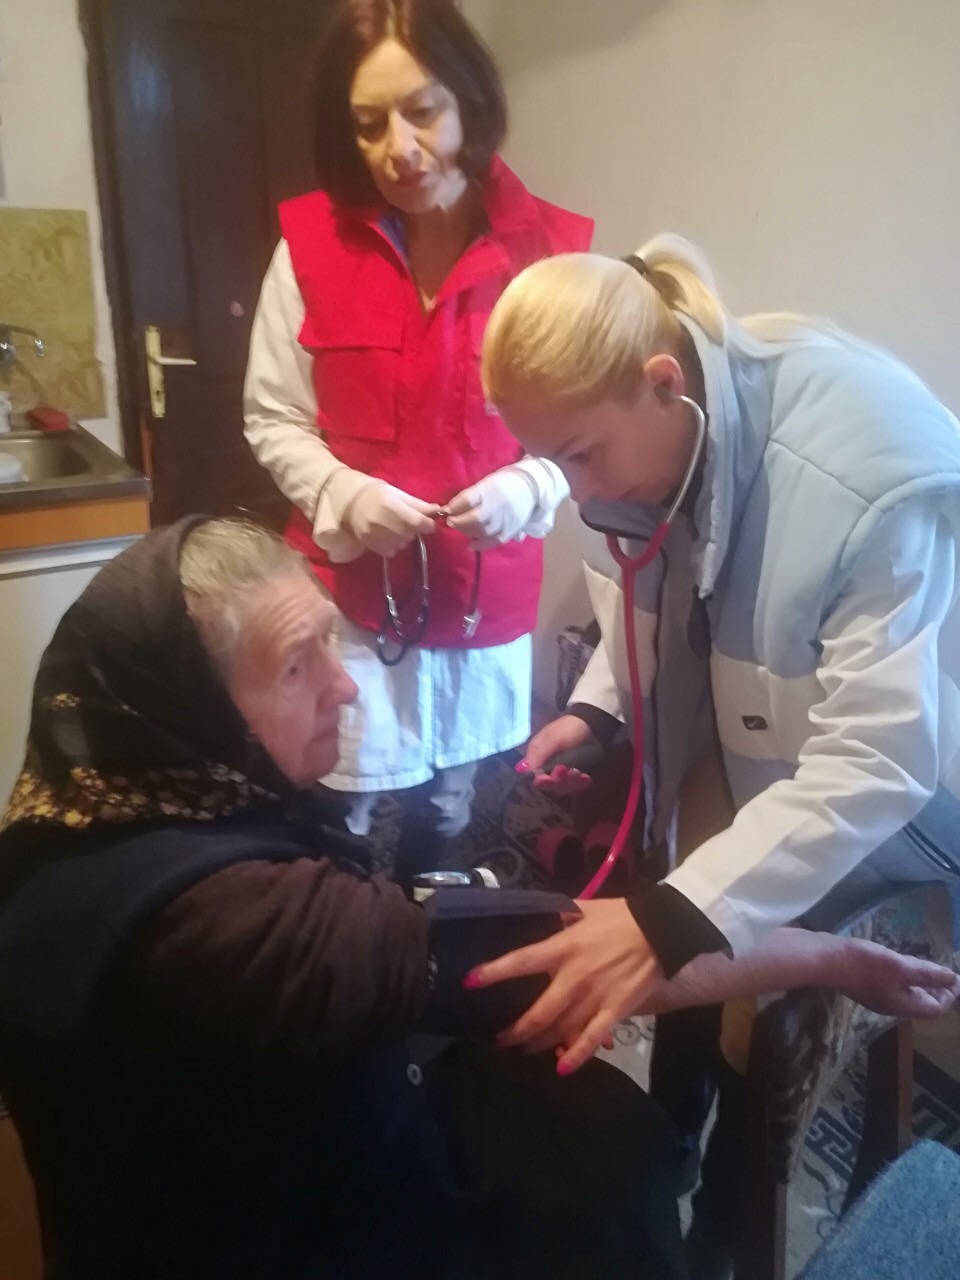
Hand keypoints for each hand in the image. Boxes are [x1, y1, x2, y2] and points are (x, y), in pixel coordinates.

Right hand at [344, 481, 436, 557]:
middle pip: (411, 534)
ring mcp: (376, 535)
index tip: (429, 523)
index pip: (418, 521)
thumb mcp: (398, 494)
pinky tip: (387, 535)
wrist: (350, 502)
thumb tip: (438, 510)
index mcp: (392, 505)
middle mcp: (383, 522)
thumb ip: (418, 505)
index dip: (428, 524)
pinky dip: (393, 545)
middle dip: (413, 529)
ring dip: (403, 538)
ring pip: (402, 544)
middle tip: (405, 521)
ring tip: (394, 528)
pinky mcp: (370, 544)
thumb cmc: (377, 494)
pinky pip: (391, 551)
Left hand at [446, 465, 537, 551]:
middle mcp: (498, 505)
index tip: (446, 510)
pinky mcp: (511, 530)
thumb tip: (452, 508)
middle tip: (450, 521)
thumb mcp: (487, 482)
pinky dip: (481, 545)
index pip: (468, 500)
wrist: (532, 487)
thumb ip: (472, 495)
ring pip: (483, 531)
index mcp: (491, 489)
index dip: (455, 507)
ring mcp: (506, 519)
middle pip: (475, 518)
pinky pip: (494, 541)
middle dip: (459, 522)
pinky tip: (471, 544)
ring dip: (467, 532)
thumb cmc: (504, 483)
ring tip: (461, 528)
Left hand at [464, 899, 660, 1074]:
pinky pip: (593, 1039)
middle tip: (502, 1039)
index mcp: (564, 948)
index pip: (521, 961)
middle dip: (516, 1030)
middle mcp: (574, 977)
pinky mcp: (616, 1011)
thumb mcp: (585, 908)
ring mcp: (595, 997)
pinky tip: (561, 1068)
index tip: (470, 982)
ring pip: (560, 1029)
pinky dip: (577, 1056)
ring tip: (524, 1049)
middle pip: (538, 1012)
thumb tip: (538, 916)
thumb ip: (559, 915)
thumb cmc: (622, 916)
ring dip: (539, 1043)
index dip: (494, 972)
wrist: (663, 930)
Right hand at [516, 715, 593, 794]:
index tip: (546, 778)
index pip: (535, 778)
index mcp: (538, 760)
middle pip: (550, 786)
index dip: (541, 781)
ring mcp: (563, 776)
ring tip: (578, 772)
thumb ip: (538, 752)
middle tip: (565, 770)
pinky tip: (585, 777)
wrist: (592, 726)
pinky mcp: (576, 778)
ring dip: (570, 782)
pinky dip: (581, 784)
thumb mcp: (552, 737)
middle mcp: (548, 770)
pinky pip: (577, 787)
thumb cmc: (568, 729)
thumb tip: (520, 769)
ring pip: (563, 788)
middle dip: (558, 781)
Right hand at [831, 938, 959, 1018]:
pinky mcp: (865, 984)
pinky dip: (902, 976)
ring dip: (919, 982)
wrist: (825, 961)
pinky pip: (892, 984)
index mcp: (904, 1005)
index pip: (935, 1008)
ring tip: (925, 965)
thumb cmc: (865, 965)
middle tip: (943, 971)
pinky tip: (898, 961)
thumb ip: (927, 974)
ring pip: (906, 993)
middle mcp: (892, 1005)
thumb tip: (954, 979)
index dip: (949, 995)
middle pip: (921, 1003)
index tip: (954, 978)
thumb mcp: (901, 967)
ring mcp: (877, 996)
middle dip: (935, 989)